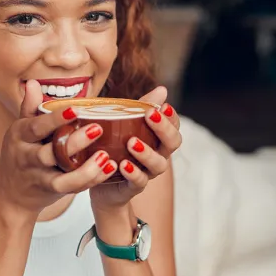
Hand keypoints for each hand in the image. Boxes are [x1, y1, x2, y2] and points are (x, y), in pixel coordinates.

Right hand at [0, 80, 117, 218]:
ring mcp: (38, 177)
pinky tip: (107, 169)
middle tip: (98, 128)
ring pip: (61, 178)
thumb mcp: (20, 130)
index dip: (54, 119)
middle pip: (49, 153)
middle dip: (73, 143)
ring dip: (85, 169)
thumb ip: (29, 108)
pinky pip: (71, 188)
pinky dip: (90, 180)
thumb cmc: (21, 154)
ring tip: (106, 156)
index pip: (36, 126)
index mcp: (20, 136)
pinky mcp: (51, 191)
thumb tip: (33, 83)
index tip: (75, 109)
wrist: (11, 193)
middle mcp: (27, 157)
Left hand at [89, 86, 180, 211]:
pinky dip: (133, 173)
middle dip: (164, 129)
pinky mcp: (133, 187)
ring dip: (147, 153)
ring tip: (132, 142)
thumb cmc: (116, 147)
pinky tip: (123, 165)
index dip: (172, 117)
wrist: (101, 181)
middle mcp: (158, 155)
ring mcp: (148, 172)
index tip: (164, 106)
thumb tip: (162, 89)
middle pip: (172, 143)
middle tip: (150, 115)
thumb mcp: (125, 124)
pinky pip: (139, 182)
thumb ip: (141, 107)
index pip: (174, 126)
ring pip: (158, 164)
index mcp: (158, 139)